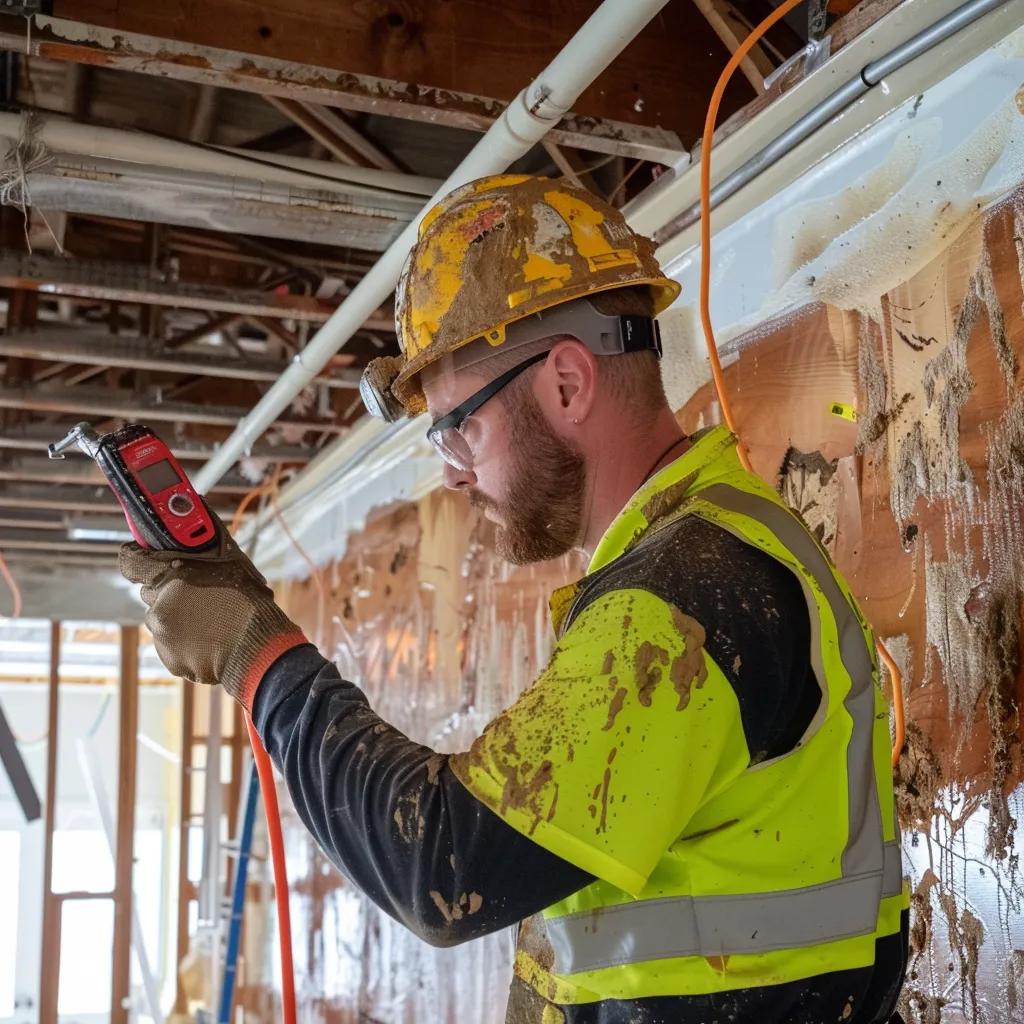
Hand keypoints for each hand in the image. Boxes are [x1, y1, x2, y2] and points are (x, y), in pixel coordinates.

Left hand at [119, 515, 307, 706]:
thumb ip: (207, 538)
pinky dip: (185, 639)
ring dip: (179, 615)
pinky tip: (209, 636)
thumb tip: (197, 506)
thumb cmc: (249, 602)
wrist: (259, 649)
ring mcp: (162, 634)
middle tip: (198, 591)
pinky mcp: (169, 657)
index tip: (146, 556)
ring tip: (210, 618)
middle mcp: (159, 605)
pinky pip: (170, 642)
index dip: (138, 556)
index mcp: (170, 577)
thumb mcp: (233, 560)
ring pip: (162, 617)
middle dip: (170, 590)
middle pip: (152, 591)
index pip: (130, 560)